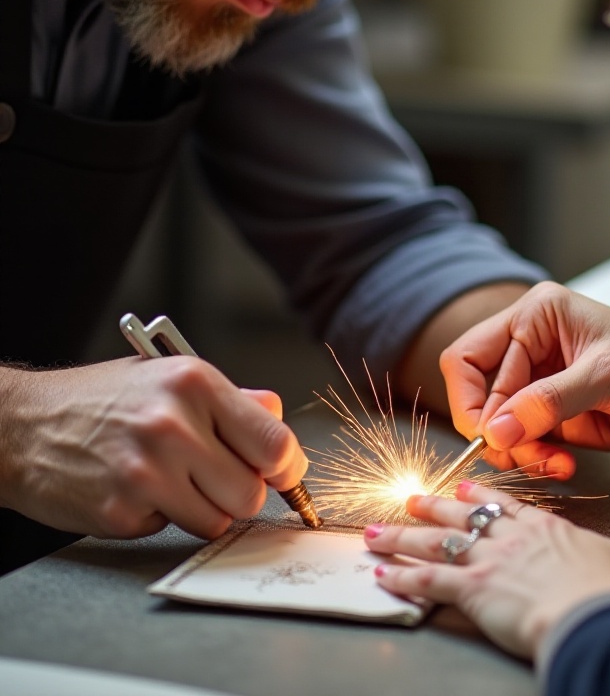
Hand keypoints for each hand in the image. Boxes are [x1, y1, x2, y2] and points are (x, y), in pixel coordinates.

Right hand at [0, 356, 306, 539]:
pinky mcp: (120, 511)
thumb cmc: (105, 399)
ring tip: (177, 480)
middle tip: (219, 476)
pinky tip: (140, 489)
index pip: (275, 442)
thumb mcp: (173, 376)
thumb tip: (279, 419)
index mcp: (195, 384)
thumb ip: (233, 401)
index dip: (287, 467)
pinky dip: (165, 517)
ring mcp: (145, 472)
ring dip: (207, 509)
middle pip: (252, 492)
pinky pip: (173, 530)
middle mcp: (173, 425)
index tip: (283, 473)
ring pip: (219, 519)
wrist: (23, 424)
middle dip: (243, 491)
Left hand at [365, 480, 609, 659]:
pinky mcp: (474, 589)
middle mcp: (514, 538)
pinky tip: (383, 576)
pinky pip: (429, 580)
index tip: (466, 486)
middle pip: (464, 515)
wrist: (595, 614)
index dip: (483, 495)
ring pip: (437, 541)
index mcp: (548, 531)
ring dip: (403, 537)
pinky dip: (402, 578)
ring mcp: (491, 560)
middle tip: (412, 498)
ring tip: (378, 531)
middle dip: (433, 506)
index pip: (508, 506)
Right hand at [441, 282, 609, 477]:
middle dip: (496, 430)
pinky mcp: (548, 413)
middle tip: (520, 453)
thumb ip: (549, 401)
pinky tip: (562, 463)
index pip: (471, 357)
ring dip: (518, 451)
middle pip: (476, 392)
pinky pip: (520, 442)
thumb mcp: (604, 375)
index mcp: (535, 314)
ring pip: (495, 424)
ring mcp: (537, 381)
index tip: (492, 434)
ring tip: (553, 463)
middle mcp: (528, 344)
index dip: (474, 399)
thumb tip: (496, 430)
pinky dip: (534, 459)